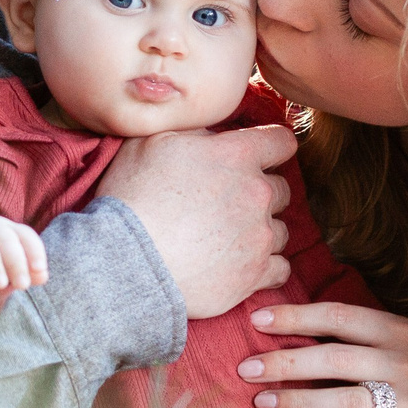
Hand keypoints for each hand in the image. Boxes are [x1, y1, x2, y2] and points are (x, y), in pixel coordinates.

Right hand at [0, 215, 46, 291]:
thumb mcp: (9, 263)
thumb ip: (28, 270)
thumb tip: (42, 276)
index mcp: (9, 229)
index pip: (25, 235)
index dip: (34, 251)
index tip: (39, 270)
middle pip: (5, 238)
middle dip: (16, 262)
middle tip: (22, 285)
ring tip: (0, 285)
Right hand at [96, 124, 294, 319]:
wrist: (126, 260)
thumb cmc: (132, 197)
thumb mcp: (152, 142)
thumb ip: (194, 133)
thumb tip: (212, 135)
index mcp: (236, 155)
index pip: (281, 141)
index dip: (272, 147)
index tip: (260, 156)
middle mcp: (257, 194)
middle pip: (281, 189)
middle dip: (260, 193)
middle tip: (228, 204)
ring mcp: (259, 237)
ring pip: (280, 230)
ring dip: (261, 232)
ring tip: (228, 240)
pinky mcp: (255, 275)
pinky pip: (280, 269)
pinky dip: (264, 267)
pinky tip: (240, 266)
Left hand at [238, 302, 407, 407]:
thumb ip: (363, 336)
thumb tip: (300, 330)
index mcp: (400, 332)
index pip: (338, 319)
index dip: (296, 317)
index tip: (258, 321)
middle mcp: (405, 364)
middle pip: (334, 361)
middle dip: (284, 364)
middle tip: (246, 369)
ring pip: (346, 401)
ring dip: (298, 401)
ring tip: (263, 401)